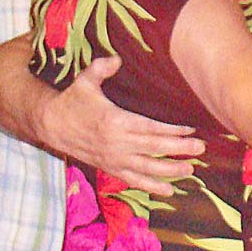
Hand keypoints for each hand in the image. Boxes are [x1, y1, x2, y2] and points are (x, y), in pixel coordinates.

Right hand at [37, 56, 204, 195]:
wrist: (50, 125)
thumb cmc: (72, 101)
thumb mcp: (84, 81)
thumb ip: (101, 68)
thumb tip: (117, 59)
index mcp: (114, 122)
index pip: (149, 128)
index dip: (171, 131)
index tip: (190, 130)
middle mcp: (116, 144)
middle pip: (153, 149)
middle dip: (179, 150)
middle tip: (201, 148)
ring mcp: (114, 159)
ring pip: (147, 169)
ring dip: (170, 171)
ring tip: (190, 170)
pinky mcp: (110, 168)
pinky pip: (133, 181)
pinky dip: (152, 187)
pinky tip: (169, 191)